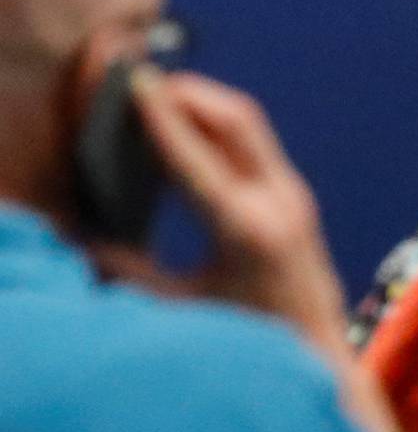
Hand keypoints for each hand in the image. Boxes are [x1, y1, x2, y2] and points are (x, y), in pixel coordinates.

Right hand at [130, 68, 349, 357]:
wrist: (317, 350)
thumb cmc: (246, 338)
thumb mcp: (182, 308)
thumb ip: (132, 273)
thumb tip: (87, 243)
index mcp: (245, 230)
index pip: (195, 156)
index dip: (161, 114)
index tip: (135, 81)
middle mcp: (278, 203)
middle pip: (236, 118)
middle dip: (188, 91)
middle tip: (143, 80)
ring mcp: (294, 196)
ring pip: (249, 125)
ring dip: (205, 103)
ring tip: (161, 97)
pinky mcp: (297, 197)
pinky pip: (256, 144)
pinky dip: (220, 126)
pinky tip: (190, 129)